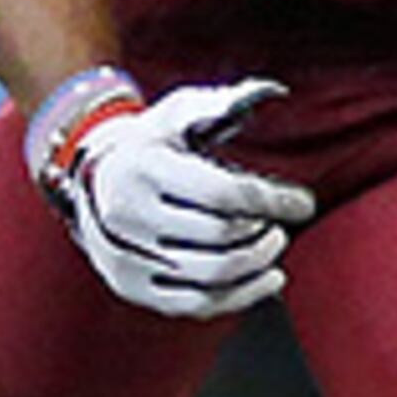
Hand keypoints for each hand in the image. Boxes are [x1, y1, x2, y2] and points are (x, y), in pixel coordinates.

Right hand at [39, 75, 317, 315]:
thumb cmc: (150, 143)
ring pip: (213, 275)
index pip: (224, 193)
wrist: (91, 178)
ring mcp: (125, 255)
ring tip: (273, 244)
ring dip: (258, 262)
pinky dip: (242, 297)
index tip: (304, 204)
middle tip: (278, 225)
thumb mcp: (177, 113)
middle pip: (222, 236)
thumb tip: (274, 91)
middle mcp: (127, 215)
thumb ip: (222, 103)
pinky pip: (196, 305)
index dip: (273, 201)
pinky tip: (269, 279)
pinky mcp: (130, 287)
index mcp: (143, 168)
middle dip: (264, 230)